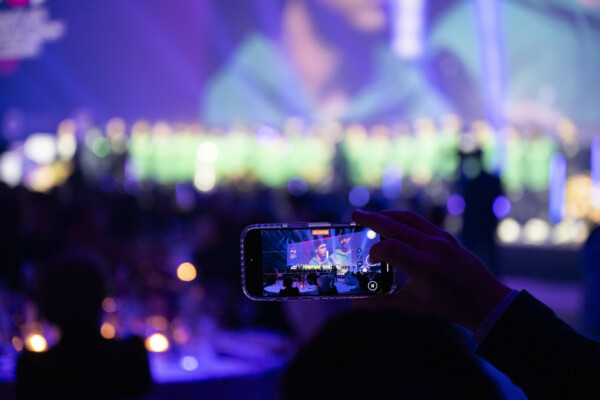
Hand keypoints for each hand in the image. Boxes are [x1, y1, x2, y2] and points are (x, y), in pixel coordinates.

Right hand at [352, 209, 509, 331]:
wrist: (483, 300)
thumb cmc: (447, 306)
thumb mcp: (412, 305)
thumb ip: (381, 302)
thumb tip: (354, 304)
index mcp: (424, 268)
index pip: (390, 249)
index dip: (375, 252)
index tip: (371, 261)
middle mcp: (433, 249)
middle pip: (396, 226)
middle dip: (372, 219)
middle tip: (354, 215)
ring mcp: (441, 239)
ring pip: (409, 218)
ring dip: (387, 215)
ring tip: (370, 216)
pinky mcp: (446, 236)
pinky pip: (420, 222)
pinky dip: (402, 220)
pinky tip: (392, 224)